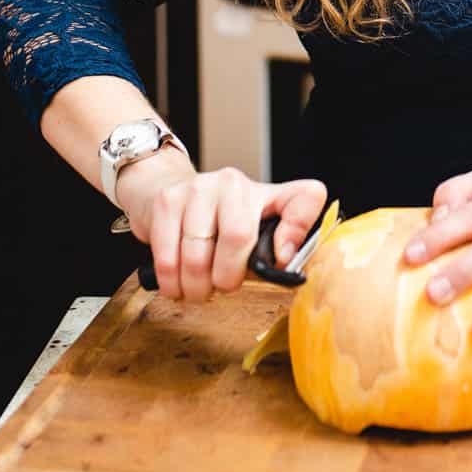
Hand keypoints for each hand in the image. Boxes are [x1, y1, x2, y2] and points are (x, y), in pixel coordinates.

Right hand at [119, 155, 326, 302]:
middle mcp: (233, 182)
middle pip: (238, 237)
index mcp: (266, 191)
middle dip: (226, 277)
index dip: (298, 229)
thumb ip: (278, 244)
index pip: (304, 198)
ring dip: (195, 287)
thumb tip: (284, 260)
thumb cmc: (218, 220)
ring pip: (198, 255)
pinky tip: (177, 284)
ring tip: (197, 288)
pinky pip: (168, 257)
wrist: (167, 191)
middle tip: (221, 287)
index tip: (281, 259)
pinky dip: (172, 282)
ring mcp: (199, 188)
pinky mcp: (167, 201)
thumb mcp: (255, 230)